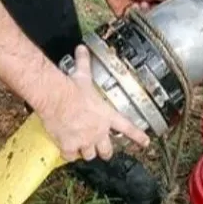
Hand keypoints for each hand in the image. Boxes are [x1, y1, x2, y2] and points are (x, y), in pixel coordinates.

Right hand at [40, 46, 151, 162]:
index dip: (137, 136)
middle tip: (100, 149)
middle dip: (104, 150)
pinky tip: (66, 149)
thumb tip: (81, 48)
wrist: (57, 98)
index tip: (145, 143)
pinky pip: (70, 155)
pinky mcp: (69, 146)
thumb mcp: (82, 75)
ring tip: (80, 147)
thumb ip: (84, 63)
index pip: (127, 127)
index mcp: (106, 116)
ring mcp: (84, 141)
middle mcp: (98, 131)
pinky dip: (68, 153)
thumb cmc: (72, 87)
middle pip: (107, 150)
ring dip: (86, 151)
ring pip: (89, 155)